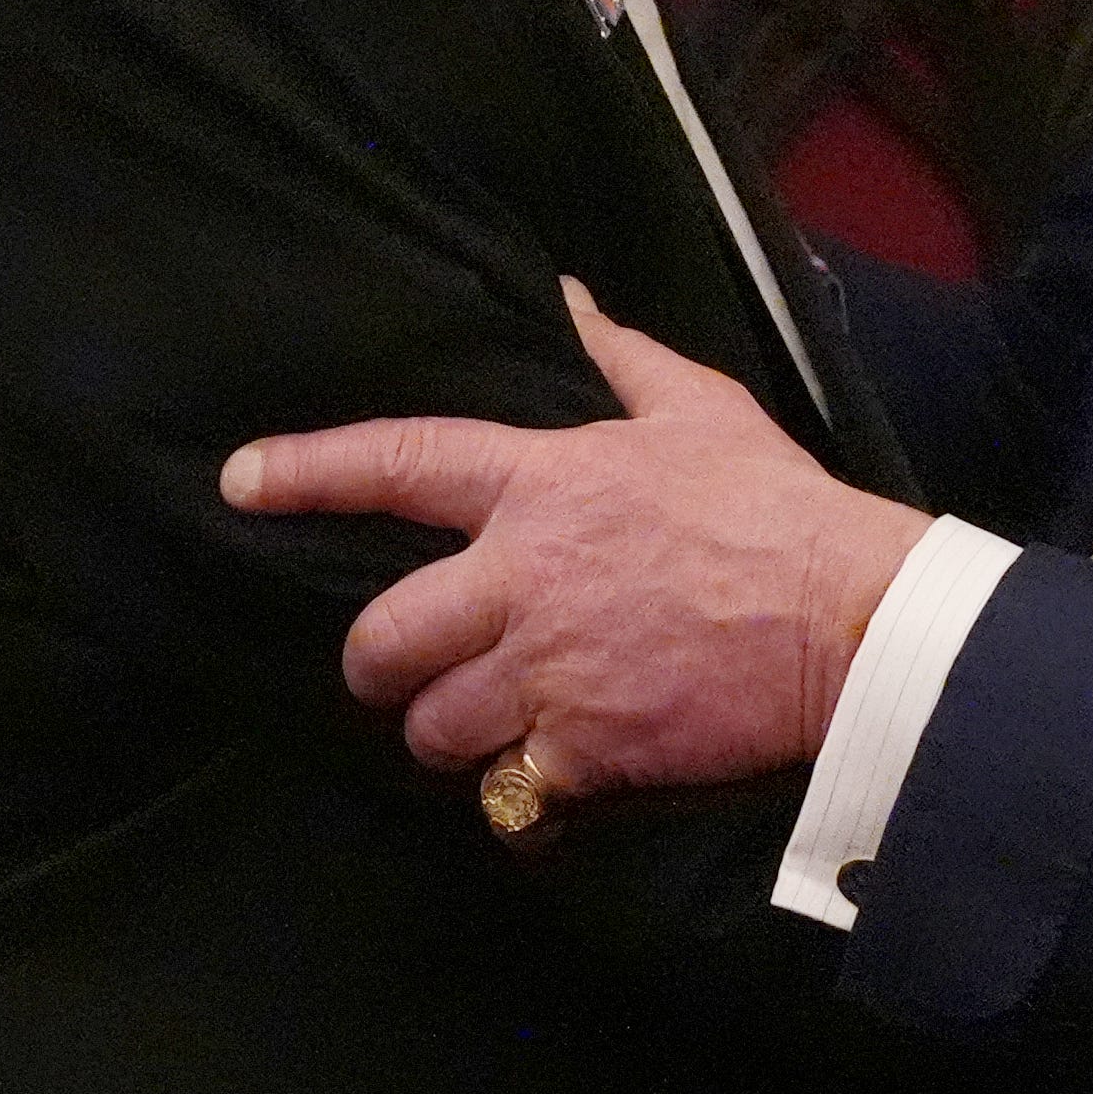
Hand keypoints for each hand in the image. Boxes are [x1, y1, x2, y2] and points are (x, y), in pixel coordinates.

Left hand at [220, 281, 930, 807]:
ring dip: (450, 735)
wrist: (851, 621)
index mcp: (543, 485)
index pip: (398, 463)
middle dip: (378, 667)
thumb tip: (571, 297)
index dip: (308, 472)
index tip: (241, 482)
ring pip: (433, 726)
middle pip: (382, 637)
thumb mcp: (701, 409)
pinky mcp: (585, 748)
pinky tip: (547, 785)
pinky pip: (507, 792)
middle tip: (402, 675)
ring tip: (488, 731)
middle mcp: (523, 578)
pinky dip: (521, 796)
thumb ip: (621, 357)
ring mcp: (547, 669)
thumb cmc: (779, 509)